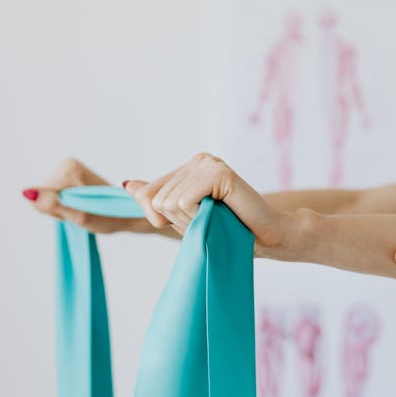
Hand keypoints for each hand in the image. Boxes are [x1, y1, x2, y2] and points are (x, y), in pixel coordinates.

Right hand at [23, 157, 158, 234]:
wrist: (128, 213)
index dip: (57, 211)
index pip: (43, 197)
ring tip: (83, 209)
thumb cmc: (108, 216)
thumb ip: (51, 204)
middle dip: (60, 209)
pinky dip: (65, 206)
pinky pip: (54, 197)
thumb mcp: (78, 214)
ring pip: (49, 197)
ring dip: (63, 209)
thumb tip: (26, 193)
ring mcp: (69, 169)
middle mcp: (68, 164)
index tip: (78, 211)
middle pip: (45, 195)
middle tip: (82, 212)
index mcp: (70, 168)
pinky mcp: (69, 177)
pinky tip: (80, 206)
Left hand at [123, 152, 293, 254]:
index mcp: (189, 167)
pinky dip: (197, 215)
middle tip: (210, 221)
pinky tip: (221, 212)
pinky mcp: (219, 172)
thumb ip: (156, 200)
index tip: (195, 221)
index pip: (150, 194)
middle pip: (156, 199)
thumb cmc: (229, 230)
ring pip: (168, 202)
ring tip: (217, 217)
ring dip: (190, 220)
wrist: (267, 237)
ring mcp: (209, 163)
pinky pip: (184, 201)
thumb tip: (128, 184)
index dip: (163, 218)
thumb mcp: (184, 218)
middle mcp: (198, 160)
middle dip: (178, 221)